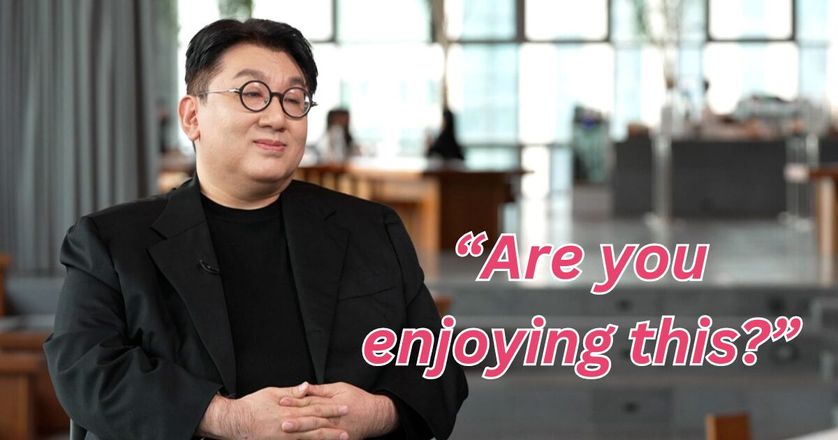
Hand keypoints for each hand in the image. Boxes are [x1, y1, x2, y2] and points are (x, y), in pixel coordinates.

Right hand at [197, 383, 349, 439]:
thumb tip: (306, 386)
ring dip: (327, 438)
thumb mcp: (271, 393)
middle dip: (334, 426)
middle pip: (316, 424)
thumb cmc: (251, 406)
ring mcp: (285, 437)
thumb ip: (291, 392)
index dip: (331, 408)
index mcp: (289, 409)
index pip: (315, 407)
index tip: (345, 407)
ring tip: (342, 439)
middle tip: (349, 427)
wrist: (235, 422)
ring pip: (311, 438)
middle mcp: (289, 424)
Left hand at [279, 382, 397, 439]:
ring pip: (317, 434)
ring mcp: (337, 432)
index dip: (296, 401)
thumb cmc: (358, 399)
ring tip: (290, 436)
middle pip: (312, 419)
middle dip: (297, 422)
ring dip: (303, 434)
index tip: (282, 401)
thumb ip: (321, 390)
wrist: (376, 416)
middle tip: (282, 423)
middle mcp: (334, 419)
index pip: (311, 402)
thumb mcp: (340, 388)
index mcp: (332, 404)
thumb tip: (305, 387)